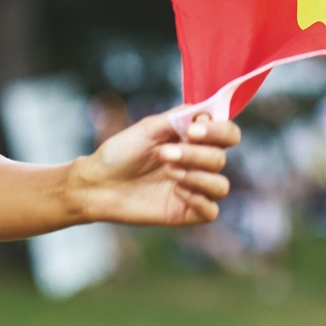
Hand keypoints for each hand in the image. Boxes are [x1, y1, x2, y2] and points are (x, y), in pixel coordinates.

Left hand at [70, 110, 240, 226]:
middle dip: (195, 155)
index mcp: (194, 140)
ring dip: (196, 177)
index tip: (193, 131)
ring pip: (221, 186)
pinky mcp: (186, 212)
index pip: (228, 134)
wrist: (97, 183)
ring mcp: (194, 189)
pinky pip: (211, 211)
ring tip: (168, 172)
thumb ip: (178, 118)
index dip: (218, 131)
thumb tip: (206, 113)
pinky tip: (176, 192)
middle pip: (221, 159)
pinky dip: (199, 200)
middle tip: (164, 154)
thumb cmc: (121, 153)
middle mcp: (198, 164)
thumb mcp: (148, 128)